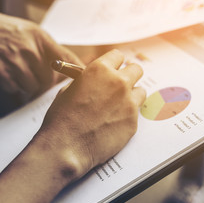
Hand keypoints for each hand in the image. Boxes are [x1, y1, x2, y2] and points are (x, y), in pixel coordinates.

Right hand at [0, 6, 81, 99]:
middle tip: (34, 75)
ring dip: (27, 84)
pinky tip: (6, 72)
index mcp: (40, 38)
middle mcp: (30, 50)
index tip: (82, 80)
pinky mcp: (2, 75)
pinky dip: (12, 85)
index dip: (75, 72)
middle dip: (43, 82)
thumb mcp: (32, 32)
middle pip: (47, 80)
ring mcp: (15, 63)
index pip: (65, 59)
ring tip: (17, 70)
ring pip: (32, 87)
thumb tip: (74, 66)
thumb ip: (51, 49)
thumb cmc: (8, 33)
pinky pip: (15, 89)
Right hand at [37, 49, 145, 177]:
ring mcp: (128, 102)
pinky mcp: (133, 122)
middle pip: (136, 69)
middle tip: (120, 85)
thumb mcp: (68, 90)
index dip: (114, 63)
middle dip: (128, 75)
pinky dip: (127, 116)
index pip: (117, 56)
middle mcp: (118, 83)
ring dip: (131, 96)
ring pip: (140, 91)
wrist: (66, 146)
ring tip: (117, 107)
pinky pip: (136, 113)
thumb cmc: (62, 119)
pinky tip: (113, 123)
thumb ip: (87, 81)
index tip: (113, 69)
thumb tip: (95, 81)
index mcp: (100, 70)